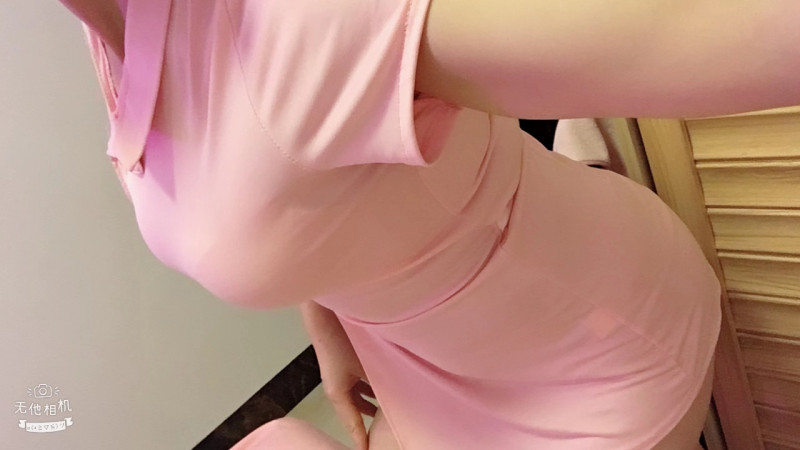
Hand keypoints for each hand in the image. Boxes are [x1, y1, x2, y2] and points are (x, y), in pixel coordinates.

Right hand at [301, 301, 377, 449]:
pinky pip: (361, 381)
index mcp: (338, 393)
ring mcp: (342, 374)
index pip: (352, 424)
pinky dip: (373, 387)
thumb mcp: (366, 365)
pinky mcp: (346, 362)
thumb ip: (380, 381)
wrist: (325, 313)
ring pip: (360, 395)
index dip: (360, 439)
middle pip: (356, 411)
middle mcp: (338, 387)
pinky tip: (386, 384)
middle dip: (369, 422)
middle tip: (383, 434)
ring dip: (373, 402)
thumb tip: (399, 392)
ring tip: (390, 412)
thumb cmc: (338, 338)